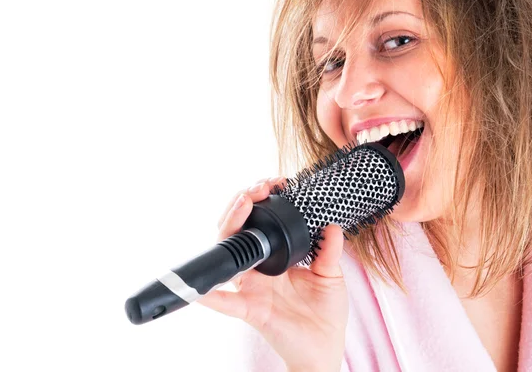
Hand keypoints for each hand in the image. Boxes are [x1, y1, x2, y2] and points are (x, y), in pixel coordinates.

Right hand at [198, 178, 347, 371]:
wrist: (324, 348)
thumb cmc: (324, 312)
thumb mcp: (331, 275)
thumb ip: (329, 250)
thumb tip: (332, 225)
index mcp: (274, 258)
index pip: (259, 223)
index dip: (262, 201)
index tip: (275, 183)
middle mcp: (258, 269)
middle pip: (237, 231)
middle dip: (241, 204)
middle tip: (256, 188)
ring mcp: (252, 287)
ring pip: (230, 254)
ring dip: (231, 227)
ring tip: (241, 206)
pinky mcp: (252, 310)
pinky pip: (228, 303)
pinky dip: (212, 297)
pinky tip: (200, 289)